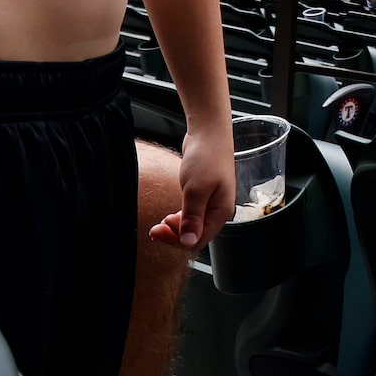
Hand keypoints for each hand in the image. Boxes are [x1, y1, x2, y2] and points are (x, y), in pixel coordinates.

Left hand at [151, 123, 236, 248]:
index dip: (178, 240)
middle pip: (195, 235)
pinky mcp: (203, 195)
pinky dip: (179, 219)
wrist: (209, 132)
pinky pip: (191, 215)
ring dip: (175, 228)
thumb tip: (190, 242)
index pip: (199, 240)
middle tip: (155, 229)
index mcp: (220, 212)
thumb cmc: (206, 157)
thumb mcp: (196, 189)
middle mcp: (217, 210)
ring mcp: (211, 202)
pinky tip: (170, 215)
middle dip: (174, 236)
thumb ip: (192, 217)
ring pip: (192, 226)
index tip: (159, 231)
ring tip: (159, 224)